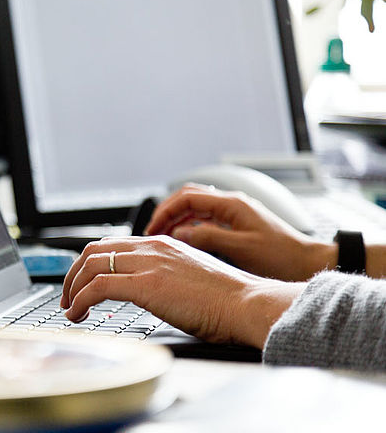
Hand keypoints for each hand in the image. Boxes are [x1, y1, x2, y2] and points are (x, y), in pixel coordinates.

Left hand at [60, 235, 303, 347]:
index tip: (81, 283)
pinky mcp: (145, 284)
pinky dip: (80, 300)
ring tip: (70, 310)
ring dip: (72, 289)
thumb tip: (145, 291)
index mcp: (161, 243)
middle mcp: (151, 247)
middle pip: (93, 250)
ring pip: (90, 265)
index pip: (111, 245)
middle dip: (73, 274)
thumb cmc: (224, 299)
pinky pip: (97, 287)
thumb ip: (163, 276)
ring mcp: (147, 263)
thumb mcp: (187, 276)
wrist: (246, 303)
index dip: (88, 264)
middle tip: (67, 297)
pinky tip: (77, 315)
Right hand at [144, 185, 335, 280]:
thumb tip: (178, 233)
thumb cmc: (283, 257)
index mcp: (232, 204)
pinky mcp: (236, 225)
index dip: (165, 211)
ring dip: (175, 220)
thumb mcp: (241, 249)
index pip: (186, 198)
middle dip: (166, 212)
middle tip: (150, 232)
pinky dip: (188, 227)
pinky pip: (204, 219)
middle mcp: (232, 204)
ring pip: (195, 208)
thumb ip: (208, 237)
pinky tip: (182, 242)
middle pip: (187, 198)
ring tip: (161, 237)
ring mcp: (234, 214)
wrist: (310, 263)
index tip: (151, 229)